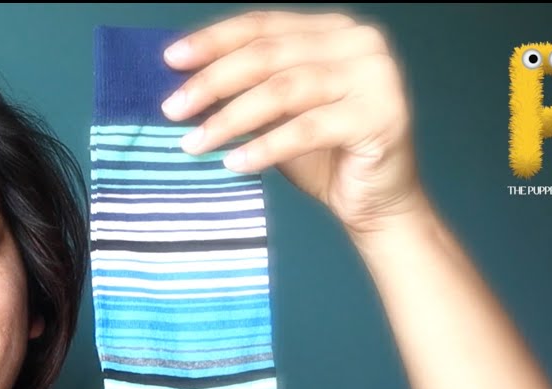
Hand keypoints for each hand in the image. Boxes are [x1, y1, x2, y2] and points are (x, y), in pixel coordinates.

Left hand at [161, 10, 428, 241]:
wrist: (374, 201)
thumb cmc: (323, 156)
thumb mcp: (276, 115)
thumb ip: (244, 91)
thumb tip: (182, 87)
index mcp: (332, 30)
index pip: (263, 24)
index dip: (213, 41)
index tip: (170, 60)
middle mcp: (359, 42)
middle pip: (269, 54)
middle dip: (213, 82)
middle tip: (173, 109)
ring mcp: (375, 76)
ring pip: (284, 90)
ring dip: (230, 118)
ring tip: (194, 143)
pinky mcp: (381, 116)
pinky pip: (307, 129)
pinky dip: (265, 147)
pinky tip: (234, 163)